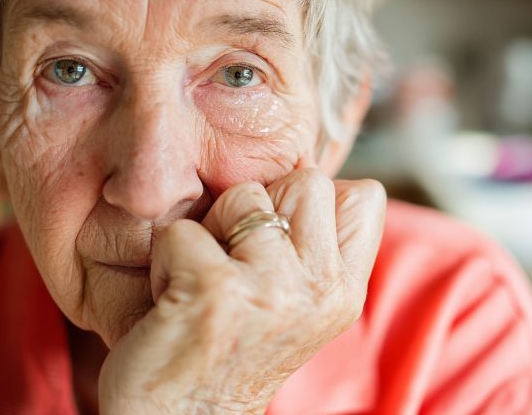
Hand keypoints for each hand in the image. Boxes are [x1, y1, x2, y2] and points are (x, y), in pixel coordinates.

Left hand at [98, 168, 385, 413]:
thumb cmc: (234, 353)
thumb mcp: (300, 307)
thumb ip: (316, 248)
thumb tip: (312, 178)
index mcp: (344, 291)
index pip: (365, 195)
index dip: (314, 203)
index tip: (282, 241)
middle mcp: (320, 288)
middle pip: (307, 181)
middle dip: (260, 209)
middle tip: (237, 259)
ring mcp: (271, 288)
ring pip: (242, 197)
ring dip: (209, 232)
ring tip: (204, 280)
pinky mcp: (215, 291)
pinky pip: (182, 231)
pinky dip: (167, 259)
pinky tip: (175, 299)